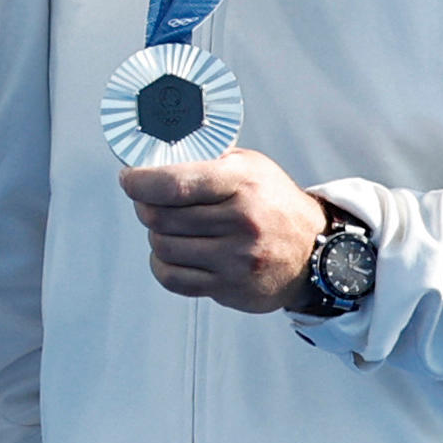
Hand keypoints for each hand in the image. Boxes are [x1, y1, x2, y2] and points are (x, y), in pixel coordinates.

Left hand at [118, 148, 326, 313]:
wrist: (314, 251)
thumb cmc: (272, 202)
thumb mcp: (249, 166)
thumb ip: (207, 159)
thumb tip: (154, 155)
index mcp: (242, 183)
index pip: (174, 184)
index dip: (140, 182)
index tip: (128, 179)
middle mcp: (241, 221)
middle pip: (160, 217)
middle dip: (144, 207)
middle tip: (147, 201)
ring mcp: (237, 258)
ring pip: (163, 247)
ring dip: (155, 235)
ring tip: (167, 226)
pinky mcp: (231, 287)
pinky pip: (173, 278)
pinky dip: (162, 263)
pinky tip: (171, 253)